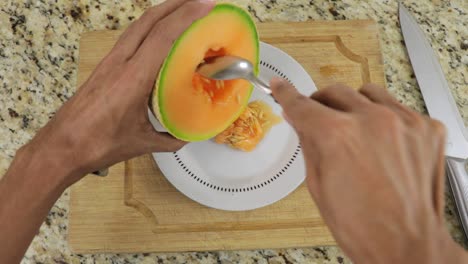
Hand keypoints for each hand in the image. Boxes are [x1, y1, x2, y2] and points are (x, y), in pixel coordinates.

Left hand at [25, 0, 213, 184]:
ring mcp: (110, 62)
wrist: (63, 146)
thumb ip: (170, 138)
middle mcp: (120, 62)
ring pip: (138, 25)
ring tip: (182, 8)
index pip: (163, 36)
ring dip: (161, 12)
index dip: (186, 16)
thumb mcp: (142, 142)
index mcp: (133, 78)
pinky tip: (158, 32)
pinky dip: (148, 27)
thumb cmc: (97, 143)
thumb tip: (187, 135)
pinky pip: (130, 37)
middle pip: (149, 20)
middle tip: (199, 0)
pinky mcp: (105, 66)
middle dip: (176, 4)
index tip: (206, 5)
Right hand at [271, 79, 465, 262]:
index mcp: (338, 136)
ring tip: (356, 133)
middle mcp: (372, 121)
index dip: (286, 94)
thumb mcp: (318, 185)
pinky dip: (384, 119)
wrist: (407, 244)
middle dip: (321, 105)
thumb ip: (307, 143)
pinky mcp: (426, 128)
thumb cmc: (363, 225)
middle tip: (320, 121)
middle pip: (334, 92)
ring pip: (367, 93)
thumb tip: (298, 119)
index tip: (281, 87)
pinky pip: (397, 108)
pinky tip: (382, 143)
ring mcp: (404, 122)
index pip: (302, 104)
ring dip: (354, 107)